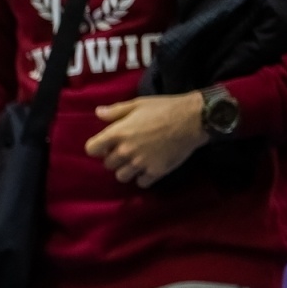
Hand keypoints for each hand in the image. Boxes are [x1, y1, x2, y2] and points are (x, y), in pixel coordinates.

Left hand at [85, 92, 207, 187]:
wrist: (195, 119)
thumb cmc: (165, 108)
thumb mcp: (138, 104)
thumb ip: (116, 111)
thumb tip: (98, 113)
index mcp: (118, 133)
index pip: (91, 149)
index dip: (97, 147)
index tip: (105, 145)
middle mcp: (125, 151)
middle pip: (107, 164)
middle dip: (114, 158)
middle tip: (126, 150)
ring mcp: (140, 163)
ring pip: (121, 176)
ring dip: (126, 170)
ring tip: (136, 161)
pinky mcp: (155, 172)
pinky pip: (141, 183)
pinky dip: (143, 178)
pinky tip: (149, 168)